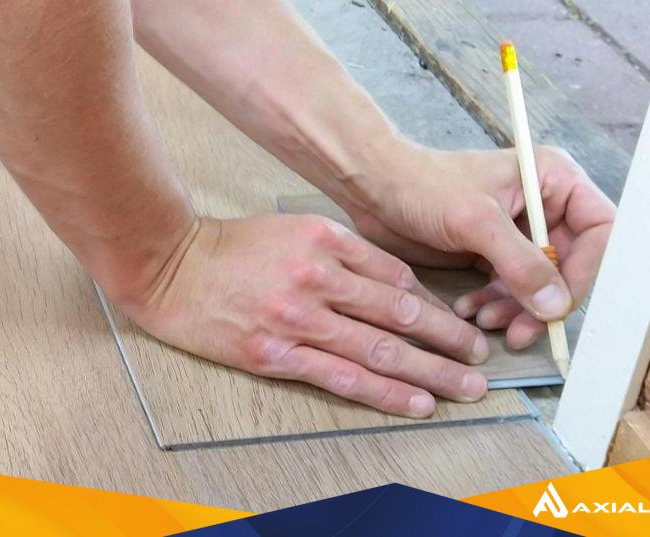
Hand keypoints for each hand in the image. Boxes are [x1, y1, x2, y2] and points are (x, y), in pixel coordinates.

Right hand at [119, 214, 490, 417]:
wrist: (170, 266)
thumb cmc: (232, 247)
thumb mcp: (293, 228)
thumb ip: (342, 252)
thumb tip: (395, 285)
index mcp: (326, 239)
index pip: (397, 276)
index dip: (435, 304)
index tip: (457, 323)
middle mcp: (317, 277)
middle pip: (399, 313)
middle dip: (448, 340)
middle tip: (479, 358)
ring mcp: (297, 318)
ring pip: (380, 348)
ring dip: (430, 372)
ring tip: (465, 387)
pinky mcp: (275, 354)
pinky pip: (342, 377)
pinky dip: (385, 392)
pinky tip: (415, 402)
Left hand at [342, 141, 614, 348]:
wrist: (374, 188)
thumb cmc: (423, 185)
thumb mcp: (477, 222)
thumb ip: (521, 263)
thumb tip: (556, 306)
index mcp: (553, 180)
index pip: (599, 231)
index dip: (586, 271)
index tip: (559, 304)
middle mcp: (544, 205)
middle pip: (570, 265)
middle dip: (543, 301)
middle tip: (520, 332)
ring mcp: (519, 232)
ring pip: (538, 284)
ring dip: (516, 309)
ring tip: (483, 320)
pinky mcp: (493, 253)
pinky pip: (509, 289)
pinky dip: (494, 305)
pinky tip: (469, 311)